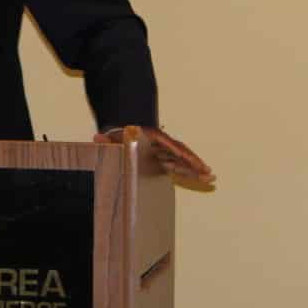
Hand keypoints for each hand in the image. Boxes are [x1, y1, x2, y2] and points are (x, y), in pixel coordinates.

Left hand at [98, 125, 215, 189]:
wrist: (123, 129)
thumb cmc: (118, 136)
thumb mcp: (111, 137)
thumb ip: (105, 140)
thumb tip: (97, 138)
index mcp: (149, 137)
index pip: (165, 143)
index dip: (175, 151)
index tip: (185, 157)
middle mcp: (161, 142)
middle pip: (180, 151)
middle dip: (193, 161)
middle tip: (207, 171)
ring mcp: (165, 149)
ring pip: (183, 158)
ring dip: (196, 167)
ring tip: (211, 177)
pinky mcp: (165, 157)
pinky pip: (180, 163)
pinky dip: (191, 170)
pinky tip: (202, 177)